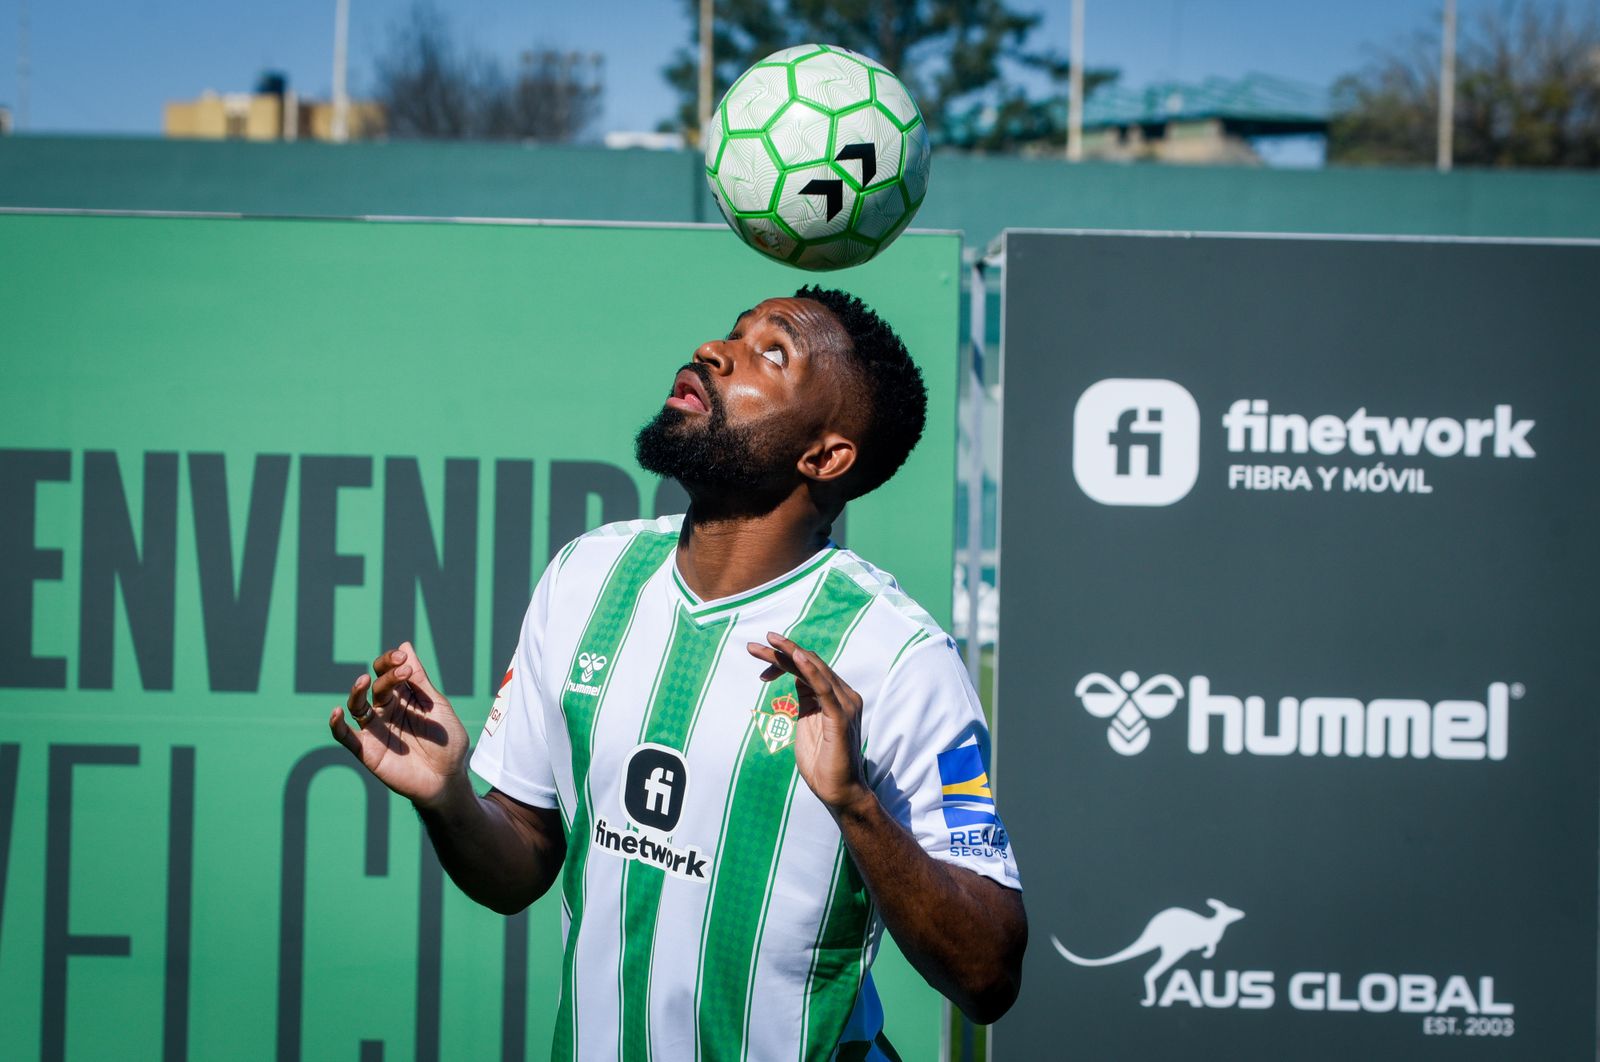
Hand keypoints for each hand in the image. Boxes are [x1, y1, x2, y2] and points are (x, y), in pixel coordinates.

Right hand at [328, 641, 469, 810]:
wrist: (447, 779)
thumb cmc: (447, 743)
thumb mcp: (436, 707)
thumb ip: (419, 681)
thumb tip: (404, 646)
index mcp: (404, 697)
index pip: (390, 672)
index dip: (392, 662)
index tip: (403, 658)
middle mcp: (386, 710)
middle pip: (377, 686)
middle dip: (387, 675)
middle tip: (402, 669)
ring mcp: (375, 729)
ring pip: (357, 706)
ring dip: (357, 692)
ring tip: (363, 681)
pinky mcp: (367, 750)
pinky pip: (346, 737)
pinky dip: (337, 725)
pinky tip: (336, 713)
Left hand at [747, 632, 871, 816]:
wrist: (839, 792)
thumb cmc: (822, 762)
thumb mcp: (807, 723)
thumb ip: (805, 700)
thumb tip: (795, 677)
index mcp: (835, 696)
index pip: (808, 668)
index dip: (784, 661)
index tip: (760, 662)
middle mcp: (843, 695)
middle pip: (809, 663)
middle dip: (780, 652)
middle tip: (754, 645)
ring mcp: (844, 704)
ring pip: (814, 669)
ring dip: (789, 653)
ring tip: (767, 642)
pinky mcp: (840, 717)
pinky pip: (824, 687)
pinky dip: (810, 669)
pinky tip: (796, 656)